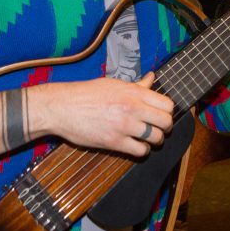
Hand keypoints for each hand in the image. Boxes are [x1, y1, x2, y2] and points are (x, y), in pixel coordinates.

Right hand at [0, 72, 174, 162]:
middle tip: (159, 129)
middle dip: (165, 128)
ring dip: (155, 141)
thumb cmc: (86, 94)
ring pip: (156, 138)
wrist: (62, 107)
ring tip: (148, 139)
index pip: (167, 104)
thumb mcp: (113, 84)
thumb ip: (136, 85)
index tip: (162, 115)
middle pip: (166, 122)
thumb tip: (152, 78)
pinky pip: (140, 151)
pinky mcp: (114, 142)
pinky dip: (142, 151)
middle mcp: (132, 108)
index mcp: (133, 92)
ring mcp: (124, 126)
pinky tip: (136, 146)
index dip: (167, 112)